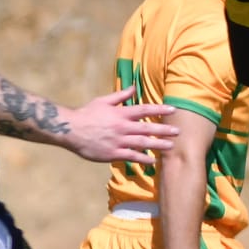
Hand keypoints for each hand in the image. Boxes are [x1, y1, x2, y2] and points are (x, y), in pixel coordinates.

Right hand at [63, 87, 177, 163]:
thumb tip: (134, 87)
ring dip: (157, 144)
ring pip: (142, 143)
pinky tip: (153, 160)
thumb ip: (121, 96)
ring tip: (171, 146)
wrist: (71, 129)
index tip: (173, 110)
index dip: (159, 110)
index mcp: (120, 113)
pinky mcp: (112, 153)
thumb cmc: (87, 114)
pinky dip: (142, 158)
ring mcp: (118, 141)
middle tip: (178, 131)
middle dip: (164, 130)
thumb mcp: (103, 101)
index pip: (144, 110)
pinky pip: (130, 156)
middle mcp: (122, 127)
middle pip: (147, 128)